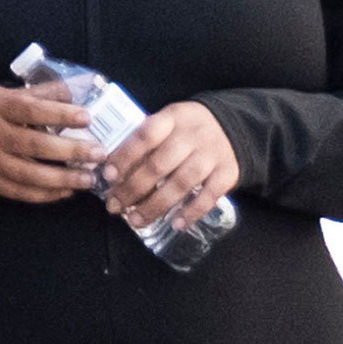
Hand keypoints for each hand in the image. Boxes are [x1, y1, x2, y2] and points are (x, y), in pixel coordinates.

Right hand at [0, 84, 101, 202]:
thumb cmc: (2, 110)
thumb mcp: (17, 93)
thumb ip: (48, 93)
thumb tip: (82, 91)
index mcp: (0, 106)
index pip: (32, 110)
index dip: (60, 114)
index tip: (87, 117)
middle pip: (34, 145)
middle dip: (71, 151)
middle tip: (99, 154)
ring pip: (29, 174)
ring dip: (63, 179)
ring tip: (90, 179)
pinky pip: (21, 193)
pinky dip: (47, 195)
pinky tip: (68, 191)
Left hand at [100, 100, 239, 231]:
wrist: (234, 125)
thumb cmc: (188, 129)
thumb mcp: (168, 122)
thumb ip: (145, 140)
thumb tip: (112, 170)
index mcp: (172, 118)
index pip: (145, 136)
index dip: (125, 156)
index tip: (108, 176)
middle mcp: (192, 136)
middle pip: (159, 165)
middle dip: (132, 189)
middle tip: (114, 206)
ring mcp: (212, 155)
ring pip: (181, 184)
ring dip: (155, 205)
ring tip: (135, 220)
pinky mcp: (228, 173)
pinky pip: (209, 196)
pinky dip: (192, 212)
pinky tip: (176, 224)